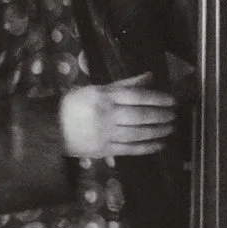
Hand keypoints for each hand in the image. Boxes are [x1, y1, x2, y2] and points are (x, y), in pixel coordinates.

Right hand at [60, 73, 178, 158]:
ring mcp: (105, 134)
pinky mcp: (104, 150)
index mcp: (103, 96)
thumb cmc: (76, 104)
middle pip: (140, 116)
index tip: (172, 100)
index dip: (157, 98)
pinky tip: (160, 144)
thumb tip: (150, 77)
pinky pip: (130, 149)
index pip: (136, 96)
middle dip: (160, 116)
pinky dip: (147, 147)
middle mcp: (106, 115)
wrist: (52, 128)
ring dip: (158, 131)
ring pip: (138, 134)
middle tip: (174, 115)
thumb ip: (125, 84)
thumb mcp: (98, 89)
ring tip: (170, 128)